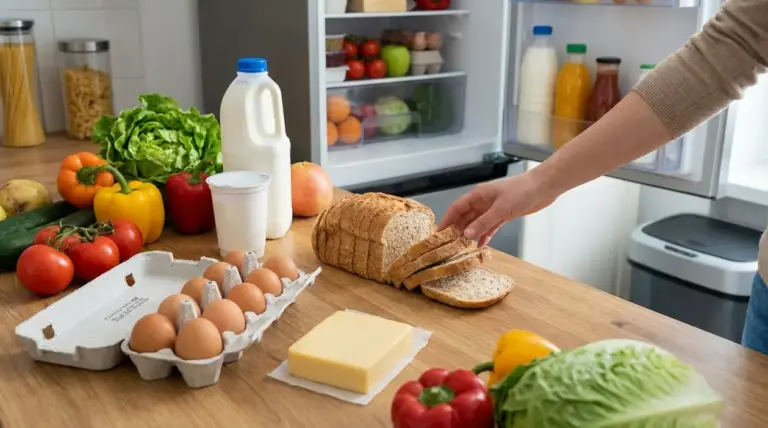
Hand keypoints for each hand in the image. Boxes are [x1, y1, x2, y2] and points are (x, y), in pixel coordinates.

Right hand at [438, 172, 555, 246]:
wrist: (543, 188)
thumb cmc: (521, 193)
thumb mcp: (501, 209)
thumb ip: (483, 222)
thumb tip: (465, 234)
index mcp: (478, 195)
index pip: (456, 208)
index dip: (446, 220)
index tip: (438, 233)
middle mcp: (482, 201)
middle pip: (465, 217)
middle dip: (457, 229)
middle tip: (448, 245)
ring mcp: (493, 208)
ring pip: (477, 223)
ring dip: (470, 234)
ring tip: (461, 248)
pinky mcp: (503, 215)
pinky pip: (490, 226)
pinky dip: (485, 235)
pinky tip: (480, 245)